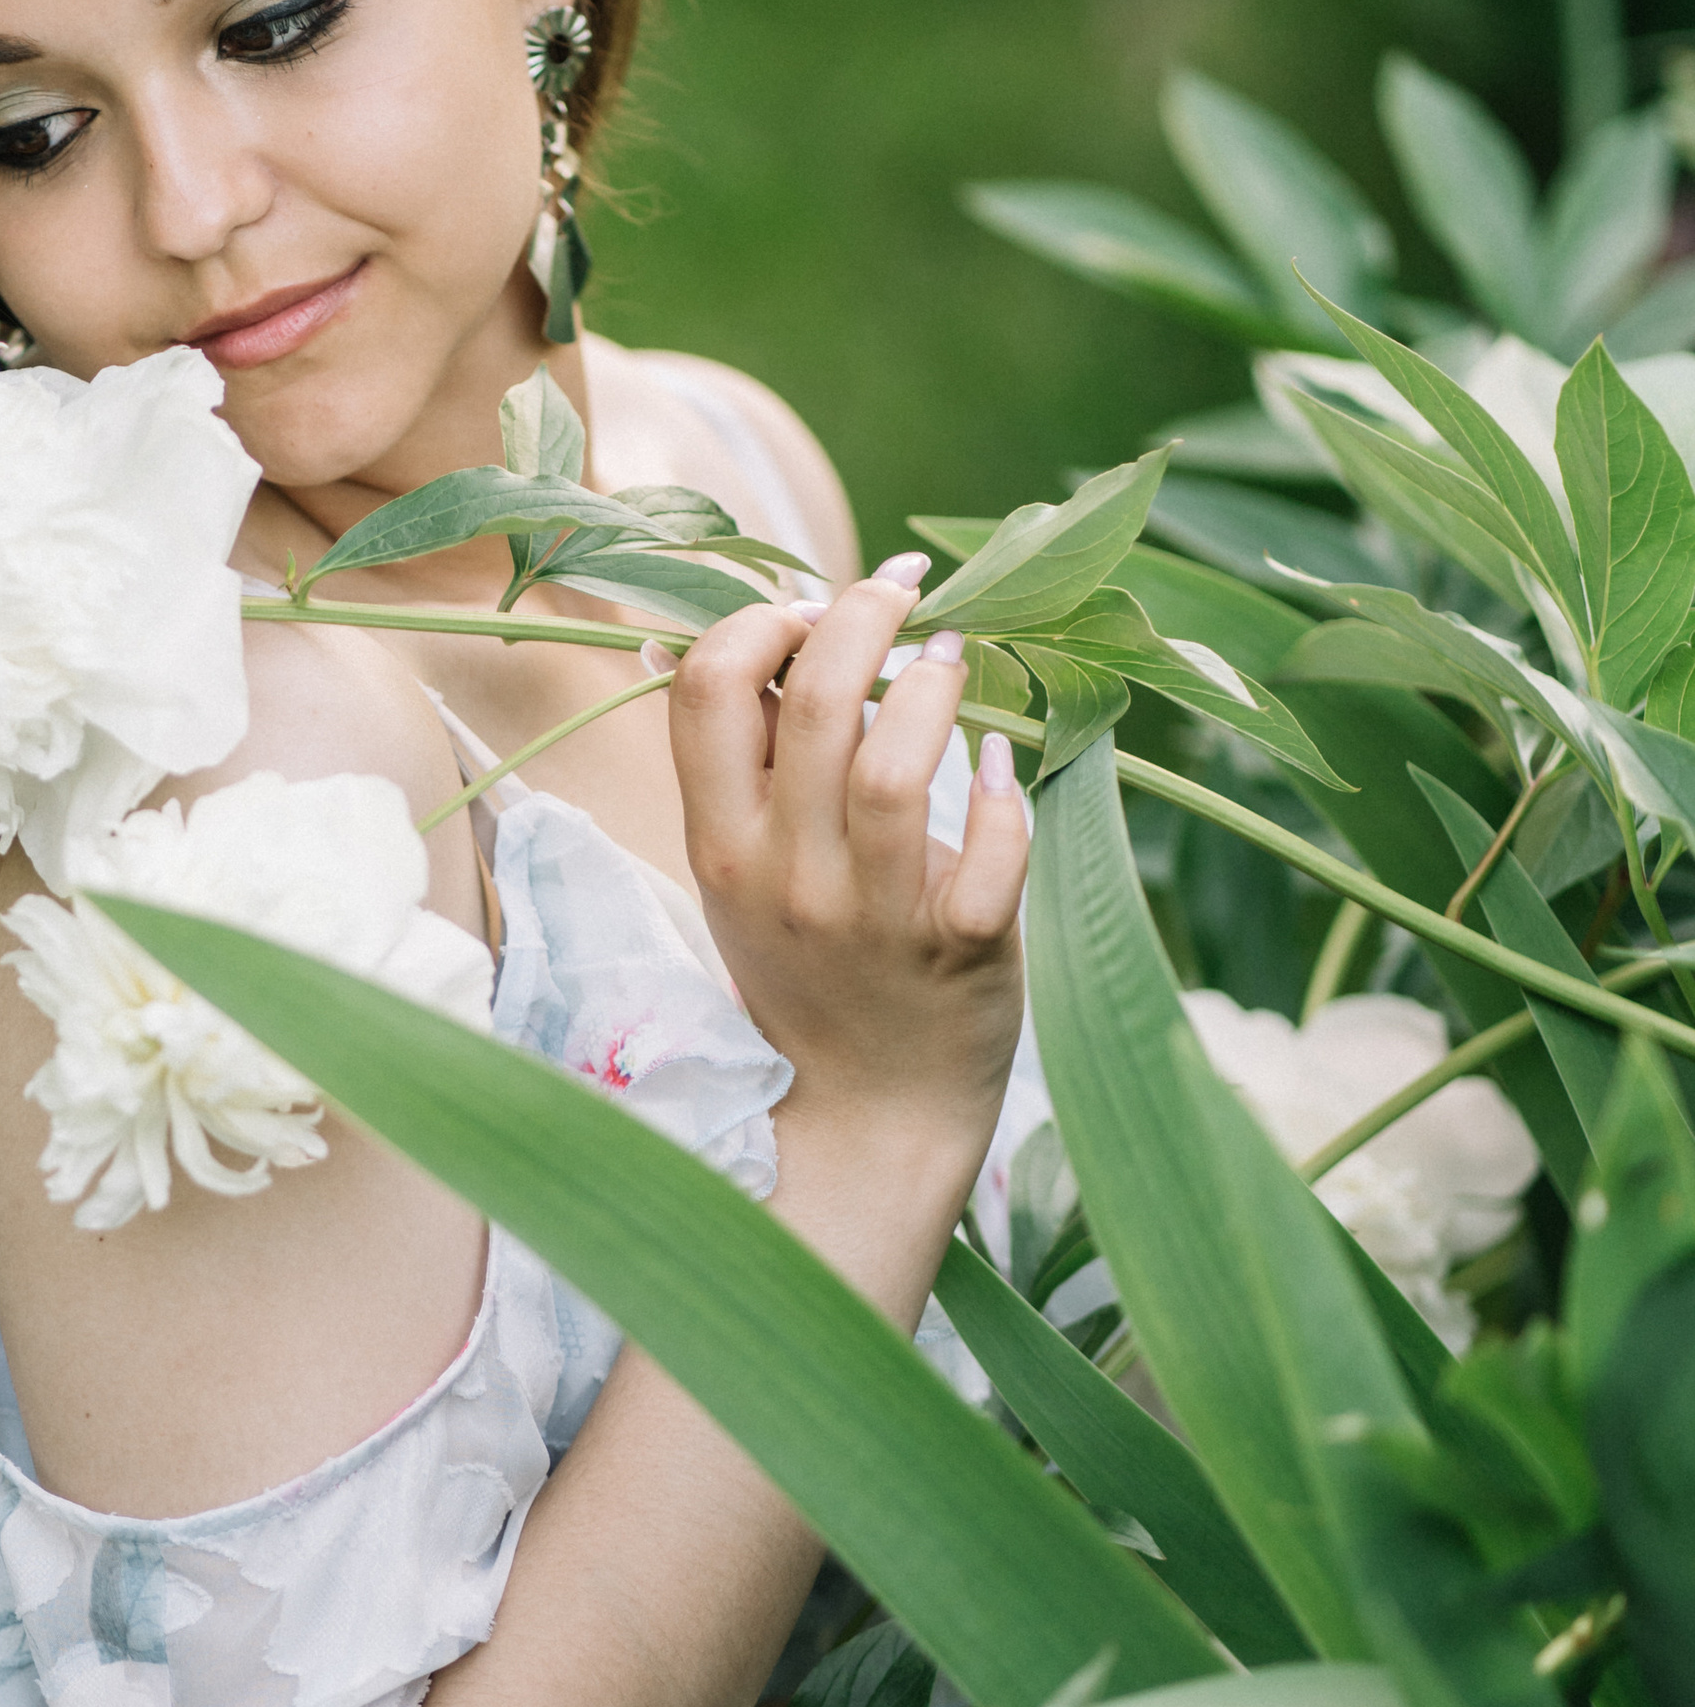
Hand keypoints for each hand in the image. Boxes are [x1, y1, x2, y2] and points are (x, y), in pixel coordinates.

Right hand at [667, 554, 1026, 1155]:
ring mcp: (872, 918)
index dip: (760, 620)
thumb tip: (749, 631)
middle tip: (902, 594)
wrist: (869, 1113)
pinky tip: (997, 768)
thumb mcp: (744, 873)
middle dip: (863, 616)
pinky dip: (1000, 796)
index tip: (808, 611)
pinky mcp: (957, 951)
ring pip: (898, 766)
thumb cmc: (810, 968)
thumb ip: (749, 763)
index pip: (705, 688)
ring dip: (936, 687)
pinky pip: (987, 851)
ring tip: (955, 658)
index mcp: (720, 844)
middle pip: (816, 701)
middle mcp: (786, 876)